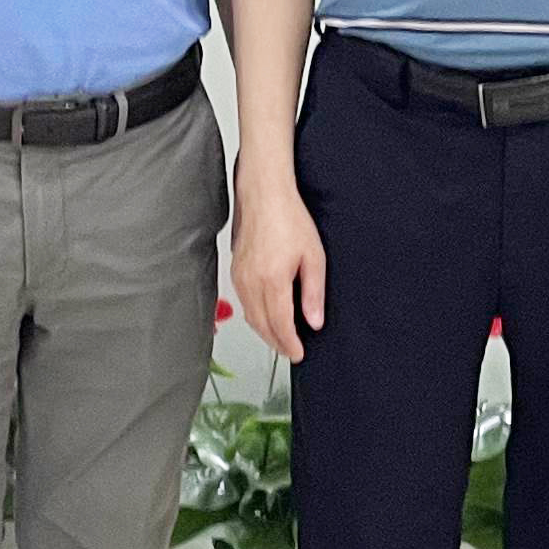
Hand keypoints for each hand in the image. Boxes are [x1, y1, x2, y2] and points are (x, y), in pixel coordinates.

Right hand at [231, 163, 325, 360]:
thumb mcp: (314, 256)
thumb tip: (314, 321)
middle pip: (262, 325)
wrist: (264, 195)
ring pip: (250, 317)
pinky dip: (256, 317)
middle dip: (277, 343)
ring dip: (265, 332)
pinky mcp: (235, 271)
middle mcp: (251, 282)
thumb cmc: (289, 219)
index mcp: (272, 280)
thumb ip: (313, 293)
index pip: (279, 325)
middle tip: (292, 352)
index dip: (290, 344)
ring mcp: (239, 277)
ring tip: (282, 339)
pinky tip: (267, 317)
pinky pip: (244, 303)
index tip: (299, 354)